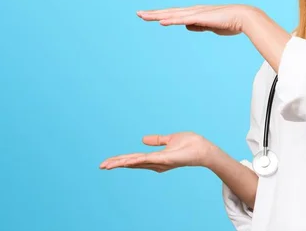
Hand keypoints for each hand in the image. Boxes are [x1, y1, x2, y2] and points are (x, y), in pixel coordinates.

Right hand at [99, 132, 214, 171]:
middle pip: (132, 163)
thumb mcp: (170, 139)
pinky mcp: (166, 159)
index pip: (134, 159)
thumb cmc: (191, 144)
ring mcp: (160, 162)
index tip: (107, 162)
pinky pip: (147, 159)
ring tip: (107, 165)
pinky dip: (136, 160)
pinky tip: (125, 161)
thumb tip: (142, 139)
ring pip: (136, 162)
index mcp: (155, 158)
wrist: (204, 149)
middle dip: (116, 164)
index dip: (121, 160)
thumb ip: (157, 140)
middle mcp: (156, 162)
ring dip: (121, 163)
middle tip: (101, 166)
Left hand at [136, 4, 257, 35]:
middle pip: (169, 13)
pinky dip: (172, 20)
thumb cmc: (229, 22)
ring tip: (144, 16)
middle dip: (153, 13)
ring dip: (158, 15)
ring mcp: (196, 13)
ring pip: (172, 15)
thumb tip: (187, 26)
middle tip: (138, 14)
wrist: (243, 17)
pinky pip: (183, 20)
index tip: (148, 16)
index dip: (160, 15)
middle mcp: (192, 11)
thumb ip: (199, 26)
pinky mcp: (201, 17)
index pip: (174, 14)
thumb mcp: (210, 26)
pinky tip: (162, 22)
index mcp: (195, 13)